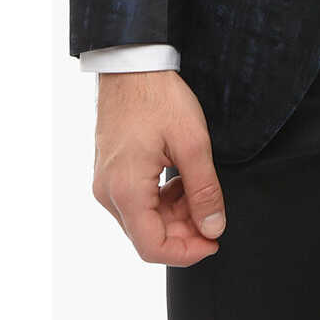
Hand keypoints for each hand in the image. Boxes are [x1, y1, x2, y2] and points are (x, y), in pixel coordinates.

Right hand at [92, 70, 226, 266]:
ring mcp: (106, 183)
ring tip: (199, 189)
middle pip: (148, 235)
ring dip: (175, 215)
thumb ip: (204, 190)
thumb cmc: (158, 97)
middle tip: (213, 213)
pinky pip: (137, 202)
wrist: (131, 65)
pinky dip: (162, 200)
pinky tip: (180, 180)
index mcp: (125, 190)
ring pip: (143, 220)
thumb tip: (213, 228)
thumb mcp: (192, 143)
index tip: (214, 242)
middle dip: (184, 232)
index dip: (187, 253)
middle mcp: (108, 193)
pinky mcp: (110, 173)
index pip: (152, 247)